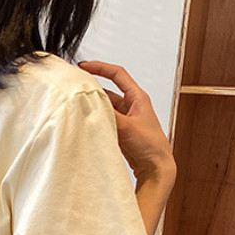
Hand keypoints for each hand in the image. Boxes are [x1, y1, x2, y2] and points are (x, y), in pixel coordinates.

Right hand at [77, 60, 175, 186]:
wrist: (156, 168)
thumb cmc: (150, 146)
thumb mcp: (126, 126)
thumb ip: (108, 114)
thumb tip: (90, 103)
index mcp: (138, 97)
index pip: (117, 74)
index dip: (100, 67)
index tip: (84, 67)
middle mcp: (133, 106)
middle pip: (109, 91)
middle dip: (94, 89)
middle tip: (78, 89)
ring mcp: (127, 119)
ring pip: (107, 107)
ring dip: (96, 108)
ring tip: (81, 108)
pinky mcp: (122, 132)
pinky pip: (107, 121)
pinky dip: (98, 121)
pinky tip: (89, 124)